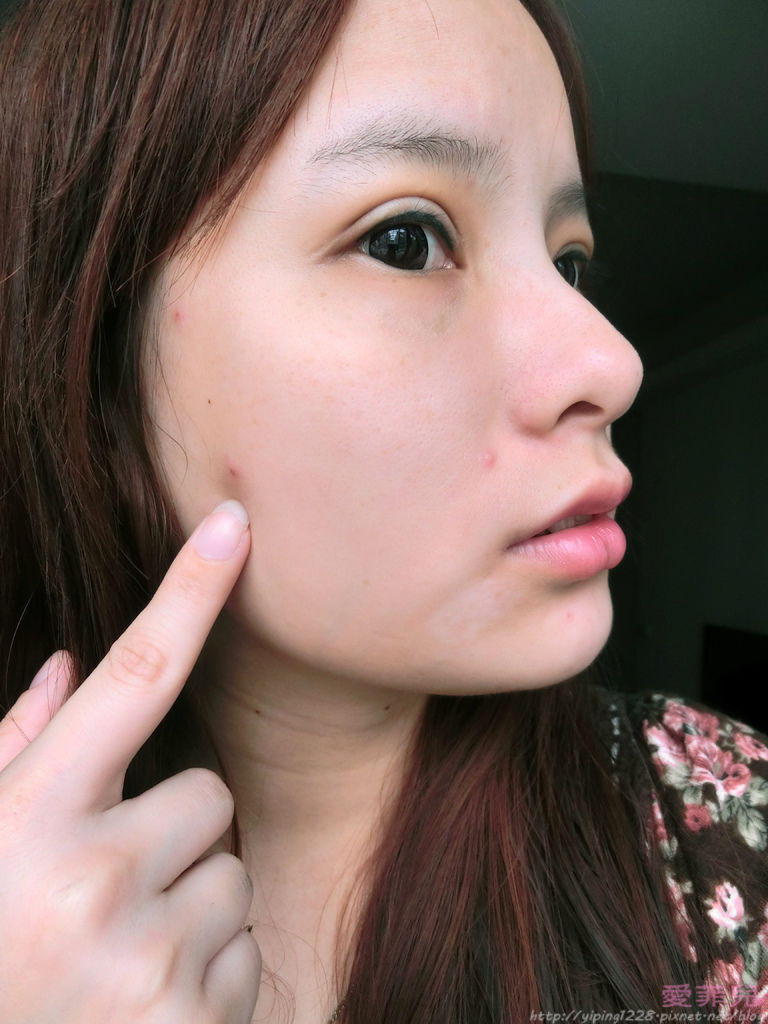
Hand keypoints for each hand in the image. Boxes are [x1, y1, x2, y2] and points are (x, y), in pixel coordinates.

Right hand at [0, 501, 259, 1023]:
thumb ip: (11, 753)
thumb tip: (64, 665)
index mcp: (27, 819)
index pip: (134, 675)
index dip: (189, 591)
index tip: (235, 526)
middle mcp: (90, 878)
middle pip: (208, 792)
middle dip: (170, 831)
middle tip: (101, 896)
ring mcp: (146, 956)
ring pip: (231, 872)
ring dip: (188, 904)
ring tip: (113, 959)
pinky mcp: (195, 1022)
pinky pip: (247, 948)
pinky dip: (209, 972)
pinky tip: (140, 1007)